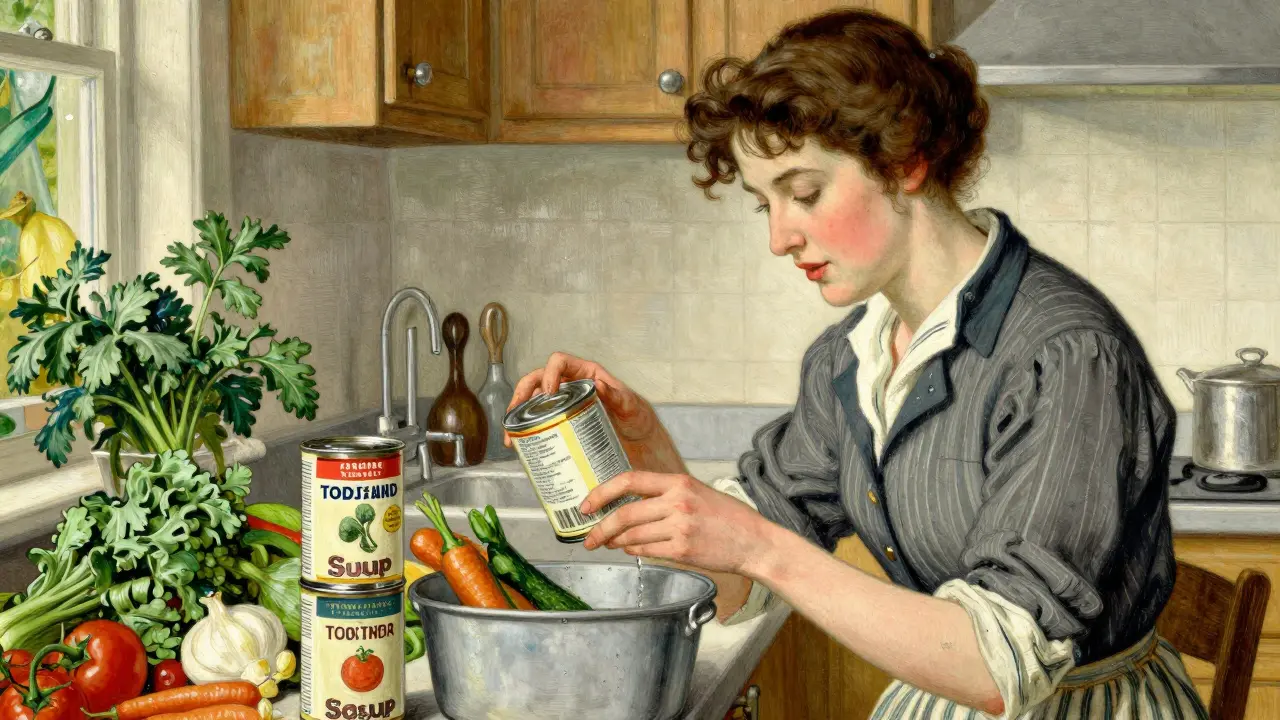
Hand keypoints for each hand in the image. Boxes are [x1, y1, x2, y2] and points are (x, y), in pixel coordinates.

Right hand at [506, 352, 685, 474]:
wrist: (640, 441)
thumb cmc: (637, 417)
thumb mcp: (631, 406)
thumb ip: (617, 396)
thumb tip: (598, 385)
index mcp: (586, 373)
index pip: (559, 362)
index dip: (549, 373)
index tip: (548, 394)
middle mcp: (570, 386)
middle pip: (536, 381)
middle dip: (521, 395)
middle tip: (515, 414)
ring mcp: (563, 405)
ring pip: (532, 403)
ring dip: (517, 417)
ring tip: (511, 436)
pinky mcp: (561, 423)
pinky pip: (539, 423)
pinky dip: (526, 433)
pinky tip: (521, 446)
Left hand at [580, 470, 773, 576]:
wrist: (754, 542)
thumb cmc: (728, 518)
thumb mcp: (698, 492)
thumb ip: (666, 494)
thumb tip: (631, 504)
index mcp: (679, 482)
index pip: (630, 480)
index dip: (602, 493)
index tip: (587, 505)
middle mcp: (677, 502)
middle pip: (625, 513)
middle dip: (601, 528)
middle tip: (589, 537)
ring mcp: (679, 528)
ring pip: (632, 535)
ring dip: (615, 541)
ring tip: (609, 543)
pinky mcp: (682, 550)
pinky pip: (646, 551)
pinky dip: (633, 551)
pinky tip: (630, 550)